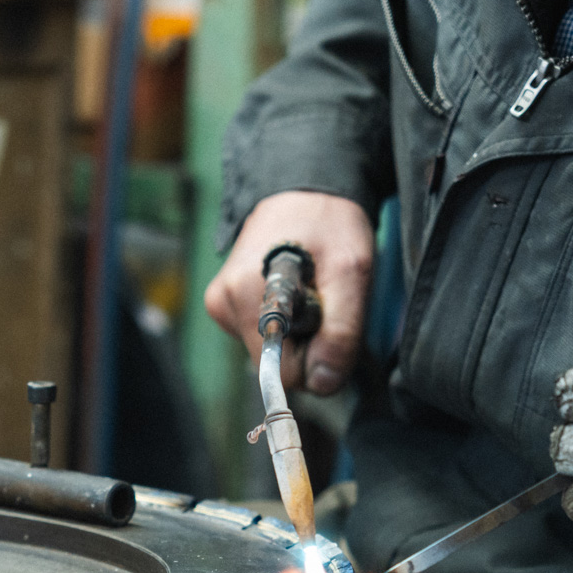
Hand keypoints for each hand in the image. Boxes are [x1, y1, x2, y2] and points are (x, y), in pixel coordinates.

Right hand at [202, 191, 372, 395]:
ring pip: (271, 353)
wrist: (305, 188)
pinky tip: (294, 289)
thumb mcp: (352, 271)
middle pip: (275, 364)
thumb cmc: (329, 223)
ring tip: (310, 286)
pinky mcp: (226, 306)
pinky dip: (288, 323)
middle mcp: (222, 304)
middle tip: (323, 296)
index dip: (318, 352)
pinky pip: (265, 338)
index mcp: (244, 297)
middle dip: (308, 341)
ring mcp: (221, 306)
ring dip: (300, 331)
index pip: (285, 371)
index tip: (331, 313)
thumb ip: (342, 331)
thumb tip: (323, 383)